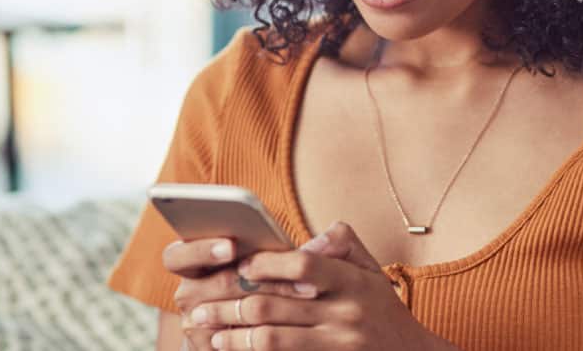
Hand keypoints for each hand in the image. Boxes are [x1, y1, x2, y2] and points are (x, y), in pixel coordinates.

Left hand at [186, 221, 457, 349]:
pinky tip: (229, 350)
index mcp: (353, 282)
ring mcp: (335, 345)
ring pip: (268, 340)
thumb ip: (341, 243)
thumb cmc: (384, 310)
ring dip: (229, 336)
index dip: (265, 265)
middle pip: (272, 307)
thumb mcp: (373, 269)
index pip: (301, 265)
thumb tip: (305, 242)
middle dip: (228, 305)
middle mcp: (344, 314)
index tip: (240, 266)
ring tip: (205, 330)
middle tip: (198, 304)